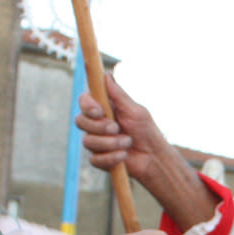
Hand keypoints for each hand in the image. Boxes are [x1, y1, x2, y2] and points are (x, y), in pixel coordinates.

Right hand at [75, 74, 217, 228]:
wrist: (154, 157)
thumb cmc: (146, 131)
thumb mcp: (135, 110)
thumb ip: (119, 95)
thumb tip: (106, 75)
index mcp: (103, 109)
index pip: (84, 102)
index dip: (87, 106)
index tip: (99, 111)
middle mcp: (96, 124)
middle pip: (80, 121)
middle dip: (100, 127)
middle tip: (117, 128)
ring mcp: (96, 141)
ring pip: (87, 141)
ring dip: (110, 143)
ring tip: (128, 142)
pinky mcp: (99, 158)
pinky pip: (95, 159)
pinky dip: (112, 157)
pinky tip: (124, 155)